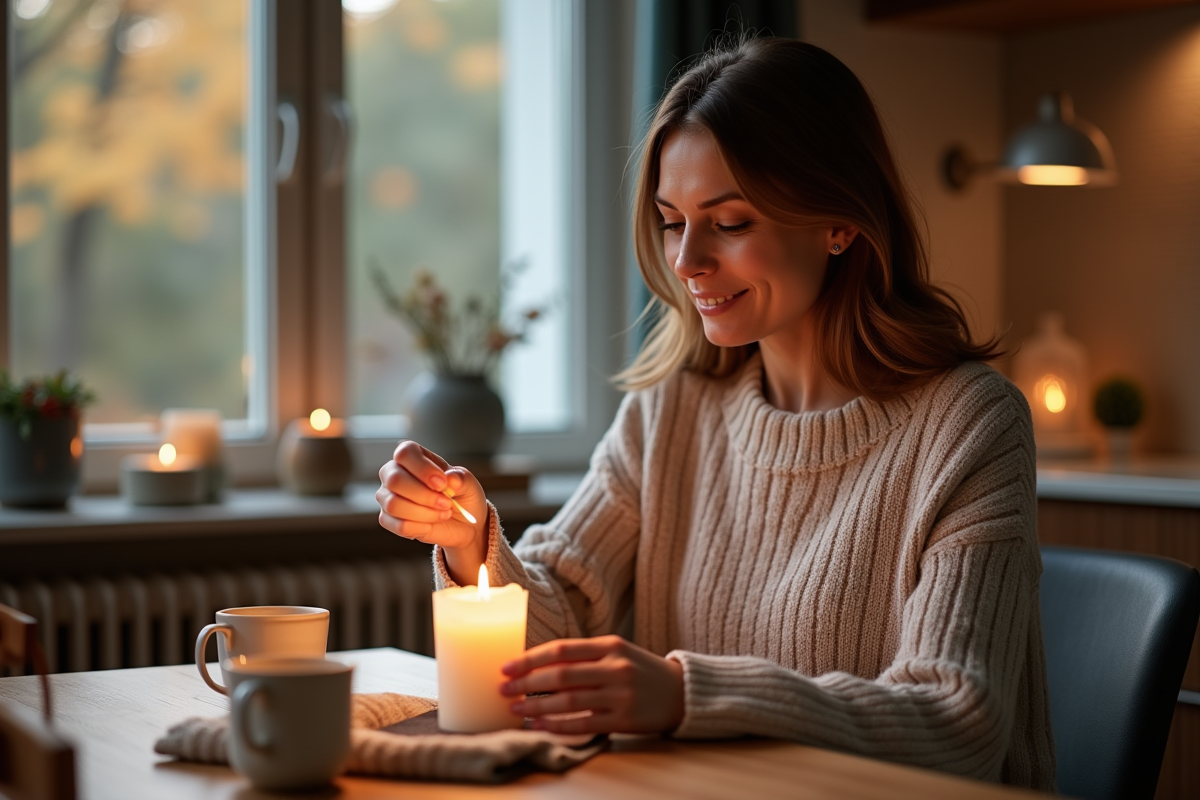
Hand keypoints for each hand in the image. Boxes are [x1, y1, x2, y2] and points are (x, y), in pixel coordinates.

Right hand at [376, 441, 486, 582]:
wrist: (463, 524)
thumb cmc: (461, 496)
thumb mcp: (468, 484)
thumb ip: (461, 478)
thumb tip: (450, 479)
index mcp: (412, 456)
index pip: (405, 453)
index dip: (423, 469)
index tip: (443, 484)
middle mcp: (394, 473)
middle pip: (395, 480)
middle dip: (425, 495)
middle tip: (447, 503)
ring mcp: (387, 496)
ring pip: (394, 504)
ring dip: (424, 513)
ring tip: (443, 513)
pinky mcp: (388, 519)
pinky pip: (398, 525)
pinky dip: (419, 527)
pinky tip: (430, 524)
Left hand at [500, 635, 684, 734]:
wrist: (681, 691)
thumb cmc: (641, 670)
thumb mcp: (618, 652)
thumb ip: (585, 655)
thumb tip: (539, 663)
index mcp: (611, 645)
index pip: (562, 649)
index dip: (531, 658)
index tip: (507, 667)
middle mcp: (615, 668)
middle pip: (561, 675)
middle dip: (527, 683)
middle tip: (503, 689)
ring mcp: (620, 695)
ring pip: (568, 701)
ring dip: (536, 706)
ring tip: (515, 709)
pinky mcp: (624, 720)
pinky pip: (583, 723)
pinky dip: (557, 725)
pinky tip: (540, 725)